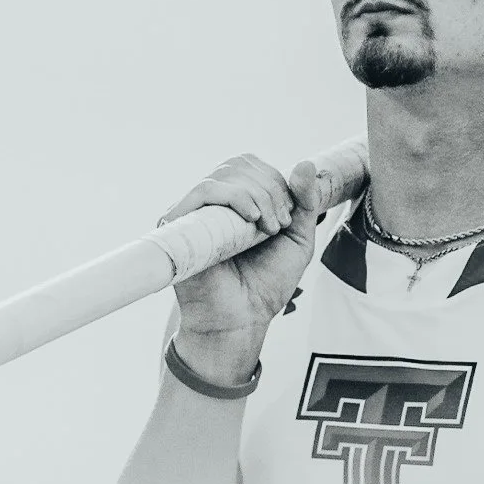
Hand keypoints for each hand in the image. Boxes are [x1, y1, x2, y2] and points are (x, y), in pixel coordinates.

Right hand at [158, 154, 325, 382]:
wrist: (242, 320)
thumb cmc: (265, 285)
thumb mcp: (297, 239)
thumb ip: (304, 202)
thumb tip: (305, 163)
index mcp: (234, 203)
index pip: (250, 166)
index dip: (275, 180)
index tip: (288, 216)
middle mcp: (210, 204)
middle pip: (238, 165)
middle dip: (269, 189)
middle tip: (278, 224)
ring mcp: (193, 213)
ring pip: (223, 176)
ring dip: (257, 195)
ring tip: (267, 227)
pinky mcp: (177, 225)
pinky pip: (204, 192)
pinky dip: (233, 197)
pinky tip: (252, 219)